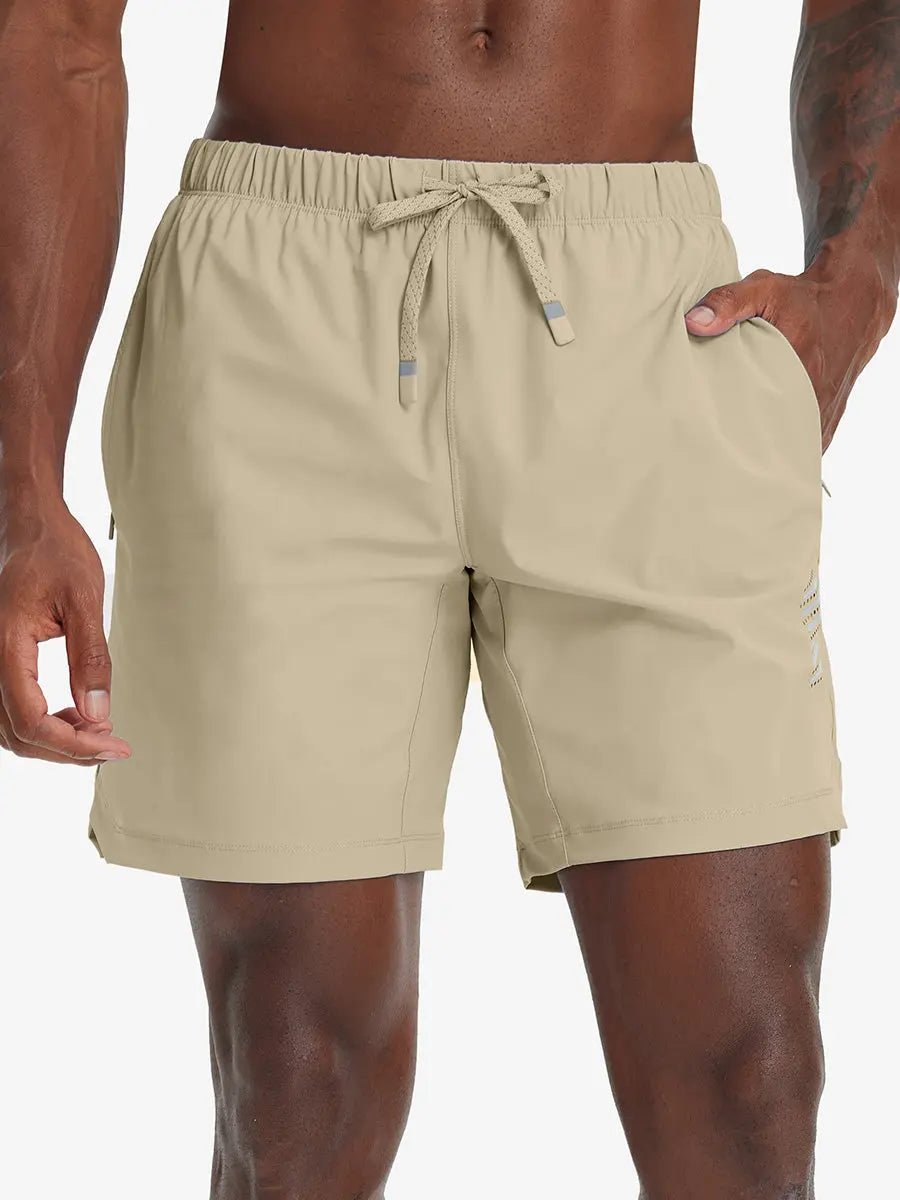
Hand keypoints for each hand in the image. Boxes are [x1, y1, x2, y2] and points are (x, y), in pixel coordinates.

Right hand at [0, 494, 130, 764]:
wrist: (31, 527)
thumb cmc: (55, 552)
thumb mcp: (85, 600)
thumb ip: (90, 658)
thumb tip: (98, 712)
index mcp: (5, 645)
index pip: (30, 719)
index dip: (72, 744)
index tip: (113, 747)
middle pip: (17, 733)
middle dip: (66, 750)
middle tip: (112, 747)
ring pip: (10, 728)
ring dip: (54, 740)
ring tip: (97, 731)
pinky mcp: (0, 661)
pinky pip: (11, 709)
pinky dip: (42, 723)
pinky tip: (75, 716)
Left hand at [685, 263, 890, 450]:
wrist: (854, 306)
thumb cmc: (804, 300)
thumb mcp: (765, 289)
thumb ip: (728, 303)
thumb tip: (693, 323)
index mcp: (796, 368)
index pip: (752, 412)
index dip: (726, 427)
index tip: (702, 433)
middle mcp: (814, 397)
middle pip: (769, 440)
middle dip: (741, 448)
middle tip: (711, 449)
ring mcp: (823, 414)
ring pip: (789, 451)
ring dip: (764, 455)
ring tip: (734, 457)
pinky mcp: (829, 422)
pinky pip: (805, 450)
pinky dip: (785, 453)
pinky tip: (762, 453)